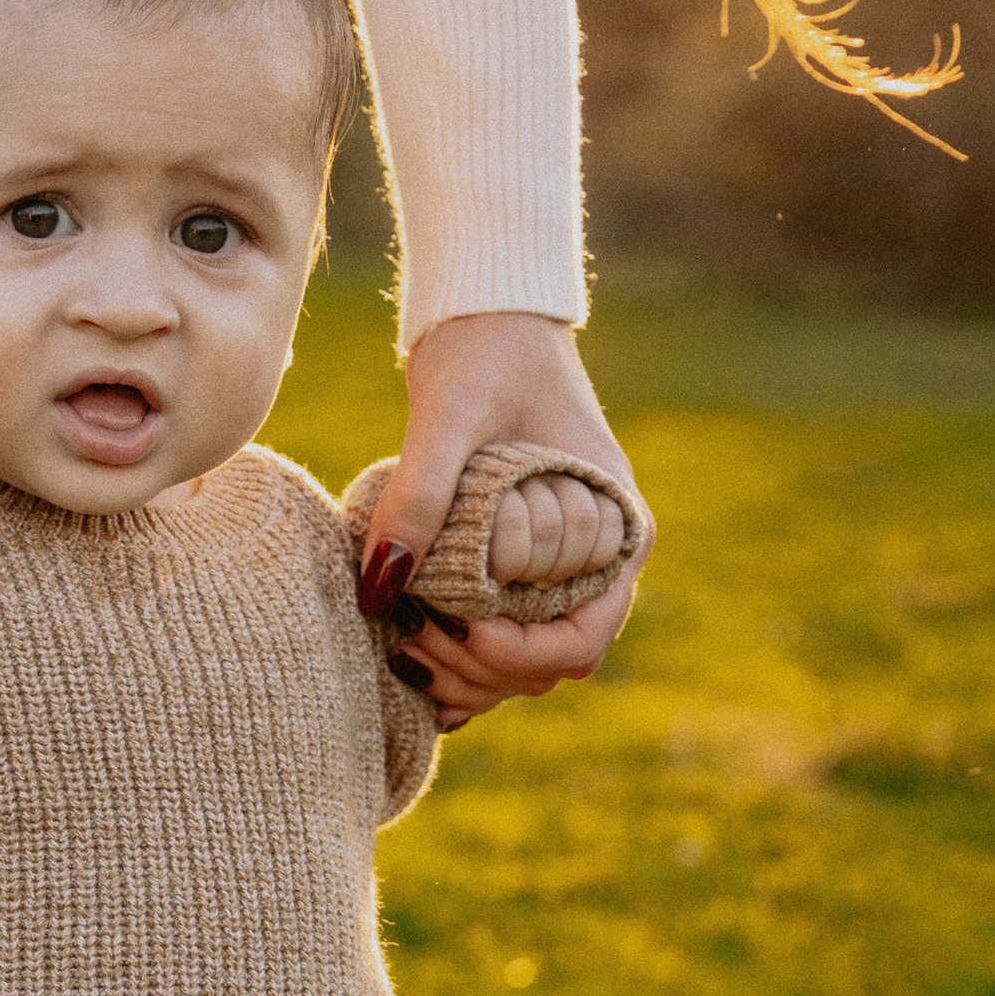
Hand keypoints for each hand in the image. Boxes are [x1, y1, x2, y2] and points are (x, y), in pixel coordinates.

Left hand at [358, 310, 646, 730]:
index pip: (583, 637)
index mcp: (615, 529)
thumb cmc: (485, 354)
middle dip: (481, 670)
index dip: (522, 653)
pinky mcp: (519, 571)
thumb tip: (379, 586)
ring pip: (522, 667)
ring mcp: (560, 571)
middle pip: (548, 665)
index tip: (462, 631)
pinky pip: (499, 639)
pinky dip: (459, 661)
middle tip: (411, 641)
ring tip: (401, 645)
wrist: (488, 321)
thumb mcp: (448, 415)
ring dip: (466, 674)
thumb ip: (418, 494)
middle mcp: (598, 562)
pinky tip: (407, 659)